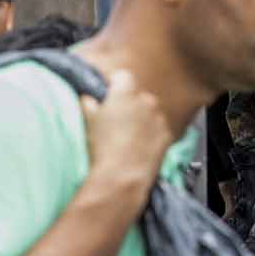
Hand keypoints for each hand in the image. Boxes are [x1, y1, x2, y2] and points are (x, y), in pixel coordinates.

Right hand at [80, 69, 172, 200]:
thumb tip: (88, 98)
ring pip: (149, 113)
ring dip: (141, 120)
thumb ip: (88, 103)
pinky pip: (158, 129)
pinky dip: (151, 135)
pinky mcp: (167, 136)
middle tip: (115, 122)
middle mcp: (146, 101)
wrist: (122, 178)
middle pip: (137, 96)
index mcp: (125, 93)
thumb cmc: (102, 149)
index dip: (114, 85)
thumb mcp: (87, 122)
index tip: (108, 96)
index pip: (122, 77)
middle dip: (128, 105)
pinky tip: (138, 148)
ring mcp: (159, 118)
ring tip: (126, 139)